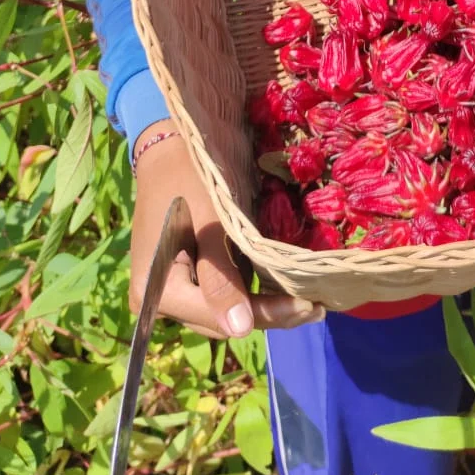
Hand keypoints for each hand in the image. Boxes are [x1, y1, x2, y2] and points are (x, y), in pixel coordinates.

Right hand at [129, 122, 322, 338]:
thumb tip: (239, 329)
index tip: (310, 306)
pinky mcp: (190, 276)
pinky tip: (286, 289)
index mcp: (156, 292)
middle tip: (318, 304)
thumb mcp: (209, 226)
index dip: (267, 314)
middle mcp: (160, 300)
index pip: (220, 317)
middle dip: (271, 314)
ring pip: (227, 311)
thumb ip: (220, 279)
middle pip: (224, 320)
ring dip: (266, 307)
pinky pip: (225, 294)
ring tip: (310, 300)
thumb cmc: (192, 179)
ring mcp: (175, 290)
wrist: (173, 146)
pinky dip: (254, 292)